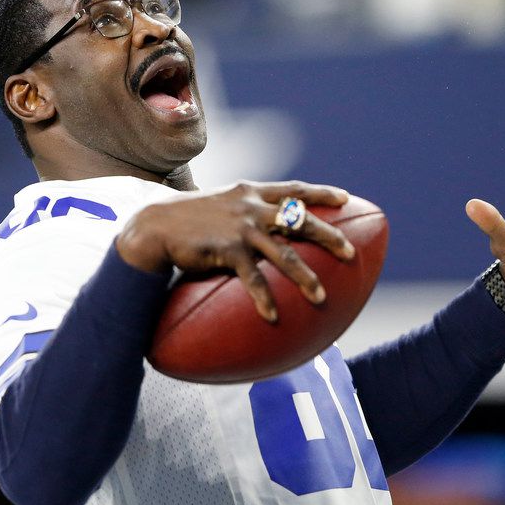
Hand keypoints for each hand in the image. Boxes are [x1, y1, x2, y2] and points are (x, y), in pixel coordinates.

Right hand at [116, 180, 355, 321]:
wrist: (154, 224)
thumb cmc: (190, 218)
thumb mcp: (223, 203)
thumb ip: (246, 208)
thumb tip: (267, 221)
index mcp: (252, 192)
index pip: (295, 189)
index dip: (322, 193)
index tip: (346, 198)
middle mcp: (251, 206)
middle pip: (300, 220)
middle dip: (328, 236)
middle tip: (350, 252)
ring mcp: (241, 228)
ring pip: (284, 254)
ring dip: (305, 277)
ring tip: (321, 297)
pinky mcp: (226, 250)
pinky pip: (252, 278)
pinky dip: (263, 299)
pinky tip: (273, 316)